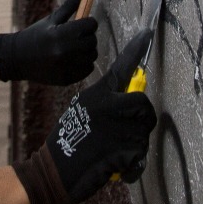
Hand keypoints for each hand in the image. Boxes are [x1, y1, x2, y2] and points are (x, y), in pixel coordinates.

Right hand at [0, 0, 97, 83]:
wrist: (17, 58)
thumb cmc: (36, 35)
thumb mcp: (52, 19)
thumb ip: (71, 4)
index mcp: (61, 34)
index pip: (90, 24)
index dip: (87, 22)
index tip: (81, 22)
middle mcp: (64, 52)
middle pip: (93, 41)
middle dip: (87, 36)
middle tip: (76, 35)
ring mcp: (65, 68)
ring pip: (92, 56)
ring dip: (86, 50)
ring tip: (73, 47)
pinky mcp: (66, 79)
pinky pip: (87, 69)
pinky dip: (83, 64)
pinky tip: (72, 59)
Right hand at [11, 29, 156, 203]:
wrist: (56, 170)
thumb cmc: (68, 140)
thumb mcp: (82, 110)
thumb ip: (105, 102)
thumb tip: (128, 102)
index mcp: (99, 93)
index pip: (121, 66)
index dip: (135, 50)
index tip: (146, 34)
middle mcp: (111, 105)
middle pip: (143, 103)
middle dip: (141, 118)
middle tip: (126, 132)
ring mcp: (120, 127)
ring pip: (143, 131)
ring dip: (134, 145)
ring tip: (112, 151)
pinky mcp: (125, 151)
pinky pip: (140, 156)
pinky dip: (132, 167)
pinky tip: (116, 168)